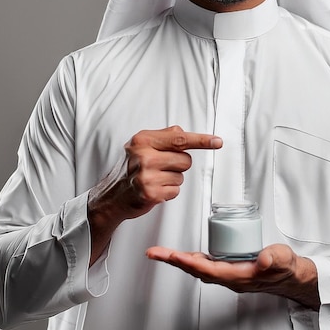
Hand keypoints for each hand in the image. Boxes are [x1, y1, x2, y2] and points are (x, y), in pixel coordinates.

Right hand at [88, 126, 221, 264]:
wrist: (112, 195)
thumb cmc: (129, 169)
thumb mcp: (141, 145)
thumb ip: (164, 137)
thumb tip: (186, 134)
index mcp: (143, 140)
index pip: (180, 138)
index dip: (202, 140)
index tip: (217, 142)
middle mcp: (144, 156)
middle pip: (185, 160)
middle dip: (178, 165)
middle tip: (160, 167)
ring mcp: (146, 176)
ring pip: (181, 176)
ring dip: (172, 179)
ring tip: (155, 179)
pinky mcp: (150, 194)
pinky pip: (175, 190)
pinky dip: (168, 192)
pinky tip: (154, 189)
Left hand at [146, 243, 319, 310]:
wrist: (292, 277)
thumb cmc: (286, 269)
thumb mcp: (284, 260)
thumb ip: (275, 258)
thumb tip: (264, 258)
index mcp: (239, 276)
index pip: (208, 270)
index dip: (190, 263)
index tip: (174, 256)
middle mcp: (230, 277)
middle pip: (196, 270)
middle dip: (174, 261)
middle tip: (155, 253)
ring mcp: (229, 274)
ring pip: (199, 268)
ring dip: (179, 261)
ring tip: (162, 253)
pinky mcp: (230, 268)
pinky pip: (205, 265)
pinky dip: (192, 259)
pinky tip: (185, 255)